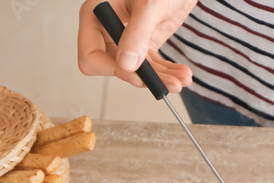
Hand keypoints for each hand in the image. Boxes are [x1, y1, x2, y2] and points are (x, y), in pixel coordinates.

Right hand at [77, 0, 195, 91]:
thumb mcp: (149, 5)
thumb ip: (137, 34)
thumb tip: (126, 65)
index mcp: (96, 15)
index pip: (90, 56)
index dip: (112, 69)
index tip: (137, 73)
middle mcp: (108, 29)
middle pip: (116, 68)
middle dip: (144, 78)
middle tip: (168, 83)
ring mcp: (126, 38)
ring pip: (138, 71)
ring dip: (161, 79)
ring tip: (182, 81)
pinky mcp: (145, 43)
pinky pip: (152, 65)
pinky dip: (167, 72)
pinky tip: (183, 74)